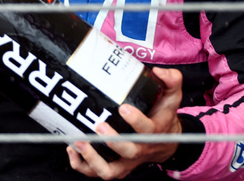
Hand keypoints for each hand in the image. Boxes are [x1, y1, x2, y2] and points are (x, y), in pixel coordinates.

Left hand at [66, 67, 183, 178]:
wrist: (165, 143)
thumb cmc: (163, 116)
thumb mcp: (172, 97)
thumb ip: (171, 80)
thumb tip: (158, 71)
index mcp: (154, 132)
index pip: (147, 129)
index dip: (136, 120)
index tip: (123, 107)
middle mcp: (140, 149)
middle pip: (127, 151)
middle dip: (112, 140)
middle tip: (98, 124)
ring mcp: (127, 162)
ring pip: (110, 170)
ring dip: (93, 159)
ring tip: (80, 142)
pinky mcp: (115, 167)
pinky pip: (98, 172)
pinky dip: (82, 165)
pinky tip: (72, 150)